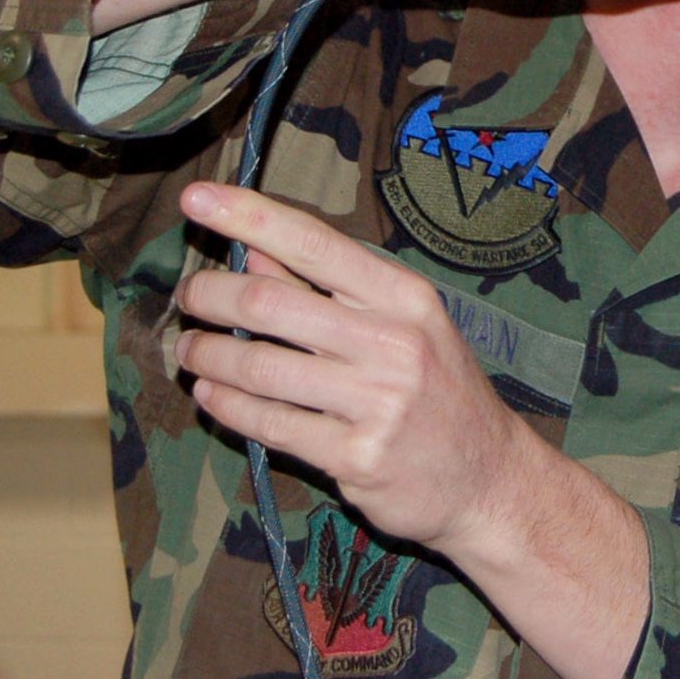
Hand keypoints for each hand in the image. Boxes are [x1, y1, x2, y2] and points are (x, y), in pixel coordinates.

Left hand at [174, 182, 532, 556]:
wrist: (490, 479)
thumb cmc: (440, 391)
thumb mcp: (404, 324)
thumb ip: (330, 289)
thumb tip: (256, 251)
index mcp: (406, 297)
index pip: (314, 242)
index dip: (248, 216)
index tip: (196, 198)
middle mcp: (394, 343)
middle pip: (271, 302)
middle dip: (211, 294)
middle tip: (190, 297)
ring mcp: (377, 403)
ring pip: (261, 367)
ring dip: (210, 354)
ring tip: (191, 349)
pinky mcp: (357, 457)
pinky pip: (270, 424)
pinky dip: (228, 405)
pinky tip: (212, 393)